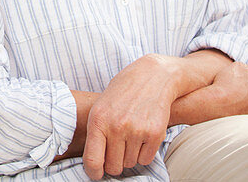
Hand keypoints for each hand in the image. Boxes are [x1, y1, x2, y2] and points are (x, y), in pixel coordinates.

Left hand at [83, 55, 178, 178]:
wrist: (152, 75)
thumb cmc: (123, 91)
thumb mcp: (101, 106)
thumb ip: (96, 133)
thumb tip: (94, 165)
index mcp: (98, 119)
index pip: (92, 162)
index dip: (94, 172)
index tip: (97, 172)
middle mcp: (116, 126)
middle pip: (113, 167)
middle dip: (114, 161)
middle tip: (118, 146)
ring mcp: (136, 130)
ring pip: (129, 164)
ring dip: (130, 154)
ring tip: (131, 133)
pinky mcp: (155, 134)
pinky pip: (145, 160)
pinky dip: (144, 152)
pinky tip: (143, 133)